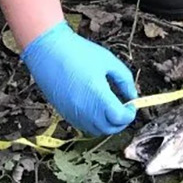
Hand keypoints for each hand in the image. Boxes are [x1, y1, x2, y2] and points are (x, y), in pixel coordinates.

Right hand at [19, 21, 137, 135]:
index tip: (132, 105)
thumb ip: (125, 80)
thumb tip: (133, 95)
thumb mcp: (109, 61)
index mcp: (98, 97)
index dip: (130, 114)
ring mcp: (73, 114)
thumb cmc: (79, 53)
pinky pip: (84, 126)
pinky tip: (96, 108)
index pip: (119, 118)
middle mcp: (85, 110)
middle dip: (121, 121)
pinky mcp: (64, 114)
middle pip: (109, 129)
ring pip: (96, 130)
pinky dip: (94, 122)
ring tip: (110, 108)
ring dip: (107, 123)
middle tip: (125, 108)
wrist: (49, 51)